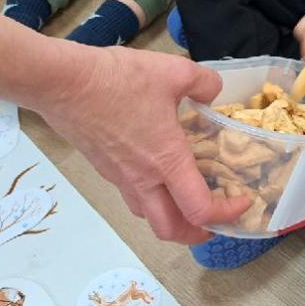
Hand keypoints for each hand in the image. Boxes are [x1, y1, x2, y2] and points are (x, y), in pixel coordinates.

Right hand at [31, 45, 250, 242]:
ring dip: (170, 217)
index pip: (199, 209)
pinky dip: (150, 195)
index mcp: (167, 161)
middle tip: (212, 222)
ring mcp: (118, 177)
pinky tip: (156, 169)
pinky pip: (131, 193)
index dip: (225, 214)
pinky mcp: (102, 167)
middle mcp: (143, 178)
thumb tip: (212, 92)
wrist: (63, 83)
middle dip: (195, 234)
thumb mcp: (174, 71)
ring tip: (186, 199)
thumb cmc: (119, 79)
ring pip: (147, 214)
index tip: (241, 202)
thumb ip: (204, 83)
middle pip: (169, 230)